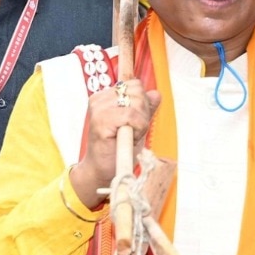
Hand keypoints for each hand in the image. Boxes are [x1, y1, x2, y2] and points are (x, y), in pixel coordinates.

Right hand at [71, 79, 160, 206]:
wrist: (103, 171)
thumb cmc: (117, 150)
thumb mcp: (136, 125)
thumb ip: (145, 108)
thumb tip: (156, 93)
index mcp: (105, 97)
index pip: (134, 84)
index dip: (142, 102)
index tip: (134, 120)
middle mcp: (99, 99)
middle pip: (137, 90)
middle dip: (143, 111)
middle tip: (133, 130)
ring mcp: (99, 109)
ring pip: (136, 101)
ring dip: (140, 121)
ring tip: (129, 135)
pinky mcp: (101, 120)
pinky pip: (132, 115)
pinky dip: (137, 128)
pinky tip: (128, 138)